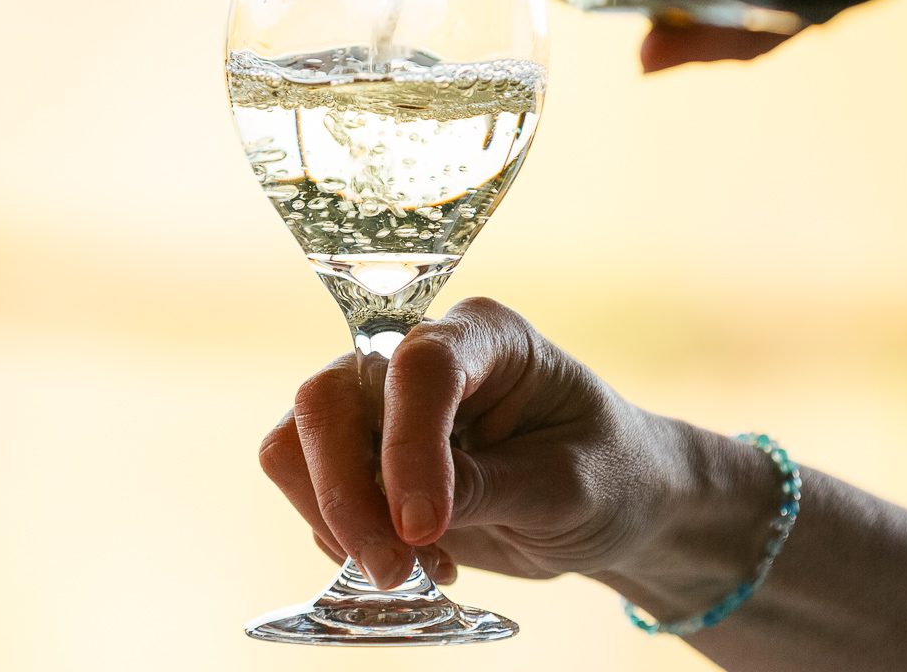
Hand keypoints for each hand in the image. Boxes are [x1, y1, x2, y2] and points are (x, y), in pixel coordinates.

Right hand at [258, 297, 780, 610]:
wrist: (610, 505)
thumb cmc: (608, 475)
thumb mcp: (570, 488)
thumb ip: (492, 489)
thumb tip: (407, 514)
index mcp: (485, 336)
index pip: (419, 368)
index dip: (408, 447)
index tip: (424, 528)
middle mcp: (417, 355)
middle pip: (328, 400)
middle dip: (346, 495)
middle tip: (392, 568)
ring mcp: (379, 404)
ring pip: (297, 444)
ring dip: (336, 521)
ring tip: (411, 569)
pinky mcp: (360, 456)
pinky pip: (308, 491)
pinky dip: (344, 539)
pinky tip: (417, 562)